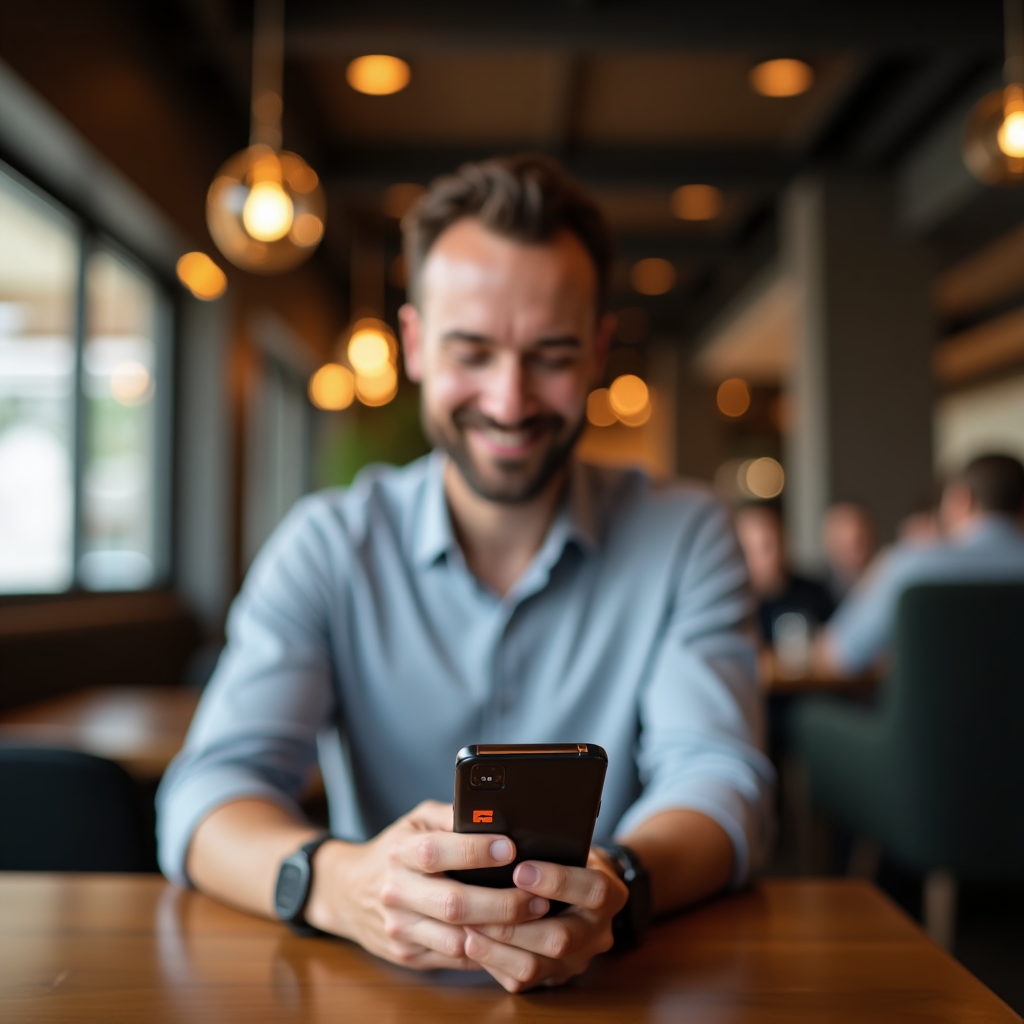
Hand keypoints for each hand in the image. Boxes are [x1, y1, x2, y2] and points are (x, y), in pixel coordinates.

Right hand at [304, 800, 549, 971]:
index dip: (475, 851)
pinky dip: (487, 952)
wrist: (348, 891)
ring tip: (535, 919)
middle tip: (538, 895)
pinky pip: (454, 959)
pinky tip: (513, 939)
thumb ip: (452, 815)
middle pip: (453, 904)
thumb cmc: (396, 849)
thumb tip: (494, 813)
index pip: (436, 852)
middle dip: (502, 903)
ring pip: (457, 939)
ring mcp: (400, 928)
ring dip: (501, 933)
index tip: (511, 848)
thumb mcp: (417, 820)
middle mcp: (397, 892)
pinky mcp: (407, 955)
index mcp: (400, 852)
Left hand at [463, 848, 627, 991]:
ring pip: (536, 966)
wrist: (582, 893)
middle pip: (561, 938)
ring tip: (468, 926)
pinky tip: (471, 942)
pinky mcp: (552, 977)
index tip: (520, 870)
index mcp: (610, 894)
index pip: (593, 890)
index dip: (557, 881)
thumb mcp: (572, 845)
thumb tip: (506, 841)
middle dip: (514, 923)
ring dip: (497, 948)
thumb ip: (551, 847)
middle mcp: (598, 933)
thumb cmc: (568, 859)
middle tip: (480, 906)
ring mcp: (576, 960)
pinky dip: (492, 961)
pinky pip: (520, 980)